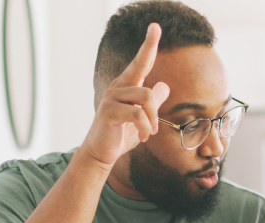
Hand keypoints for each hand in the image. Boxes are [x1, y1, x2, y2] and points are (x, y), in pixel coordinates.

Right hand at [77, 23, 169, 168]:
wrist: (100, 153)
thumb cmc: (120, 135)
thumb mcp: (142, 118)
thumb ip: (152, 103)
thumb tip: (163, 86)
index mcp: (126, 86)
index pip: (140, 62)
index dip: (148, 44)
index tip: (155, 27)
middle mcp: (117, 87)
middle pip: (142, 69)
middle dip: (151, 62)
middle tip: (156, 86)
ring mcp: (111, 98)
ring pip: (146, 96)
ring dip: (153, 118)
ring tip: (151, 132)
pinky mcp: (109, 111)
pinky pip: (138, 115)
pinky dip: (146, 128)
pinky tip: (144, 137)